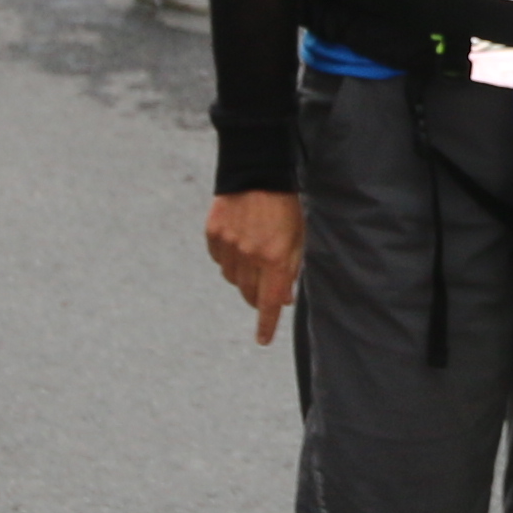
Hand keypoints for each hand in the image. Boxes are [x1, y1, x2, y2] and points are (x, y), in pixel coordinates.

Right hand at [206, 190, 303, 343]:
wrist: (257, 171)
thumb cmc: (286, 205)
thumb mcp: (298, 237)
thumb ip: (291, 269)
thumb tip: (283, 299)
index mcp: (275, 257)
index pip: (269, 302)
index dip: (266, 324)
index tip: (262, 340)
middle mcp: (250, 255)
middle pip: (248, 293)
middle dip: (256, 298)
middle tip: (263, 290)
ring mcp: (228, 245)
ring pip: (232, 278)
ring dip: (243, 276)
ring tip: (252, 255)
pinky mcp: (213, 233)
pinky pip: (219, 259)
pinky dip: (228, 259)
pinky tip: (238, 242)